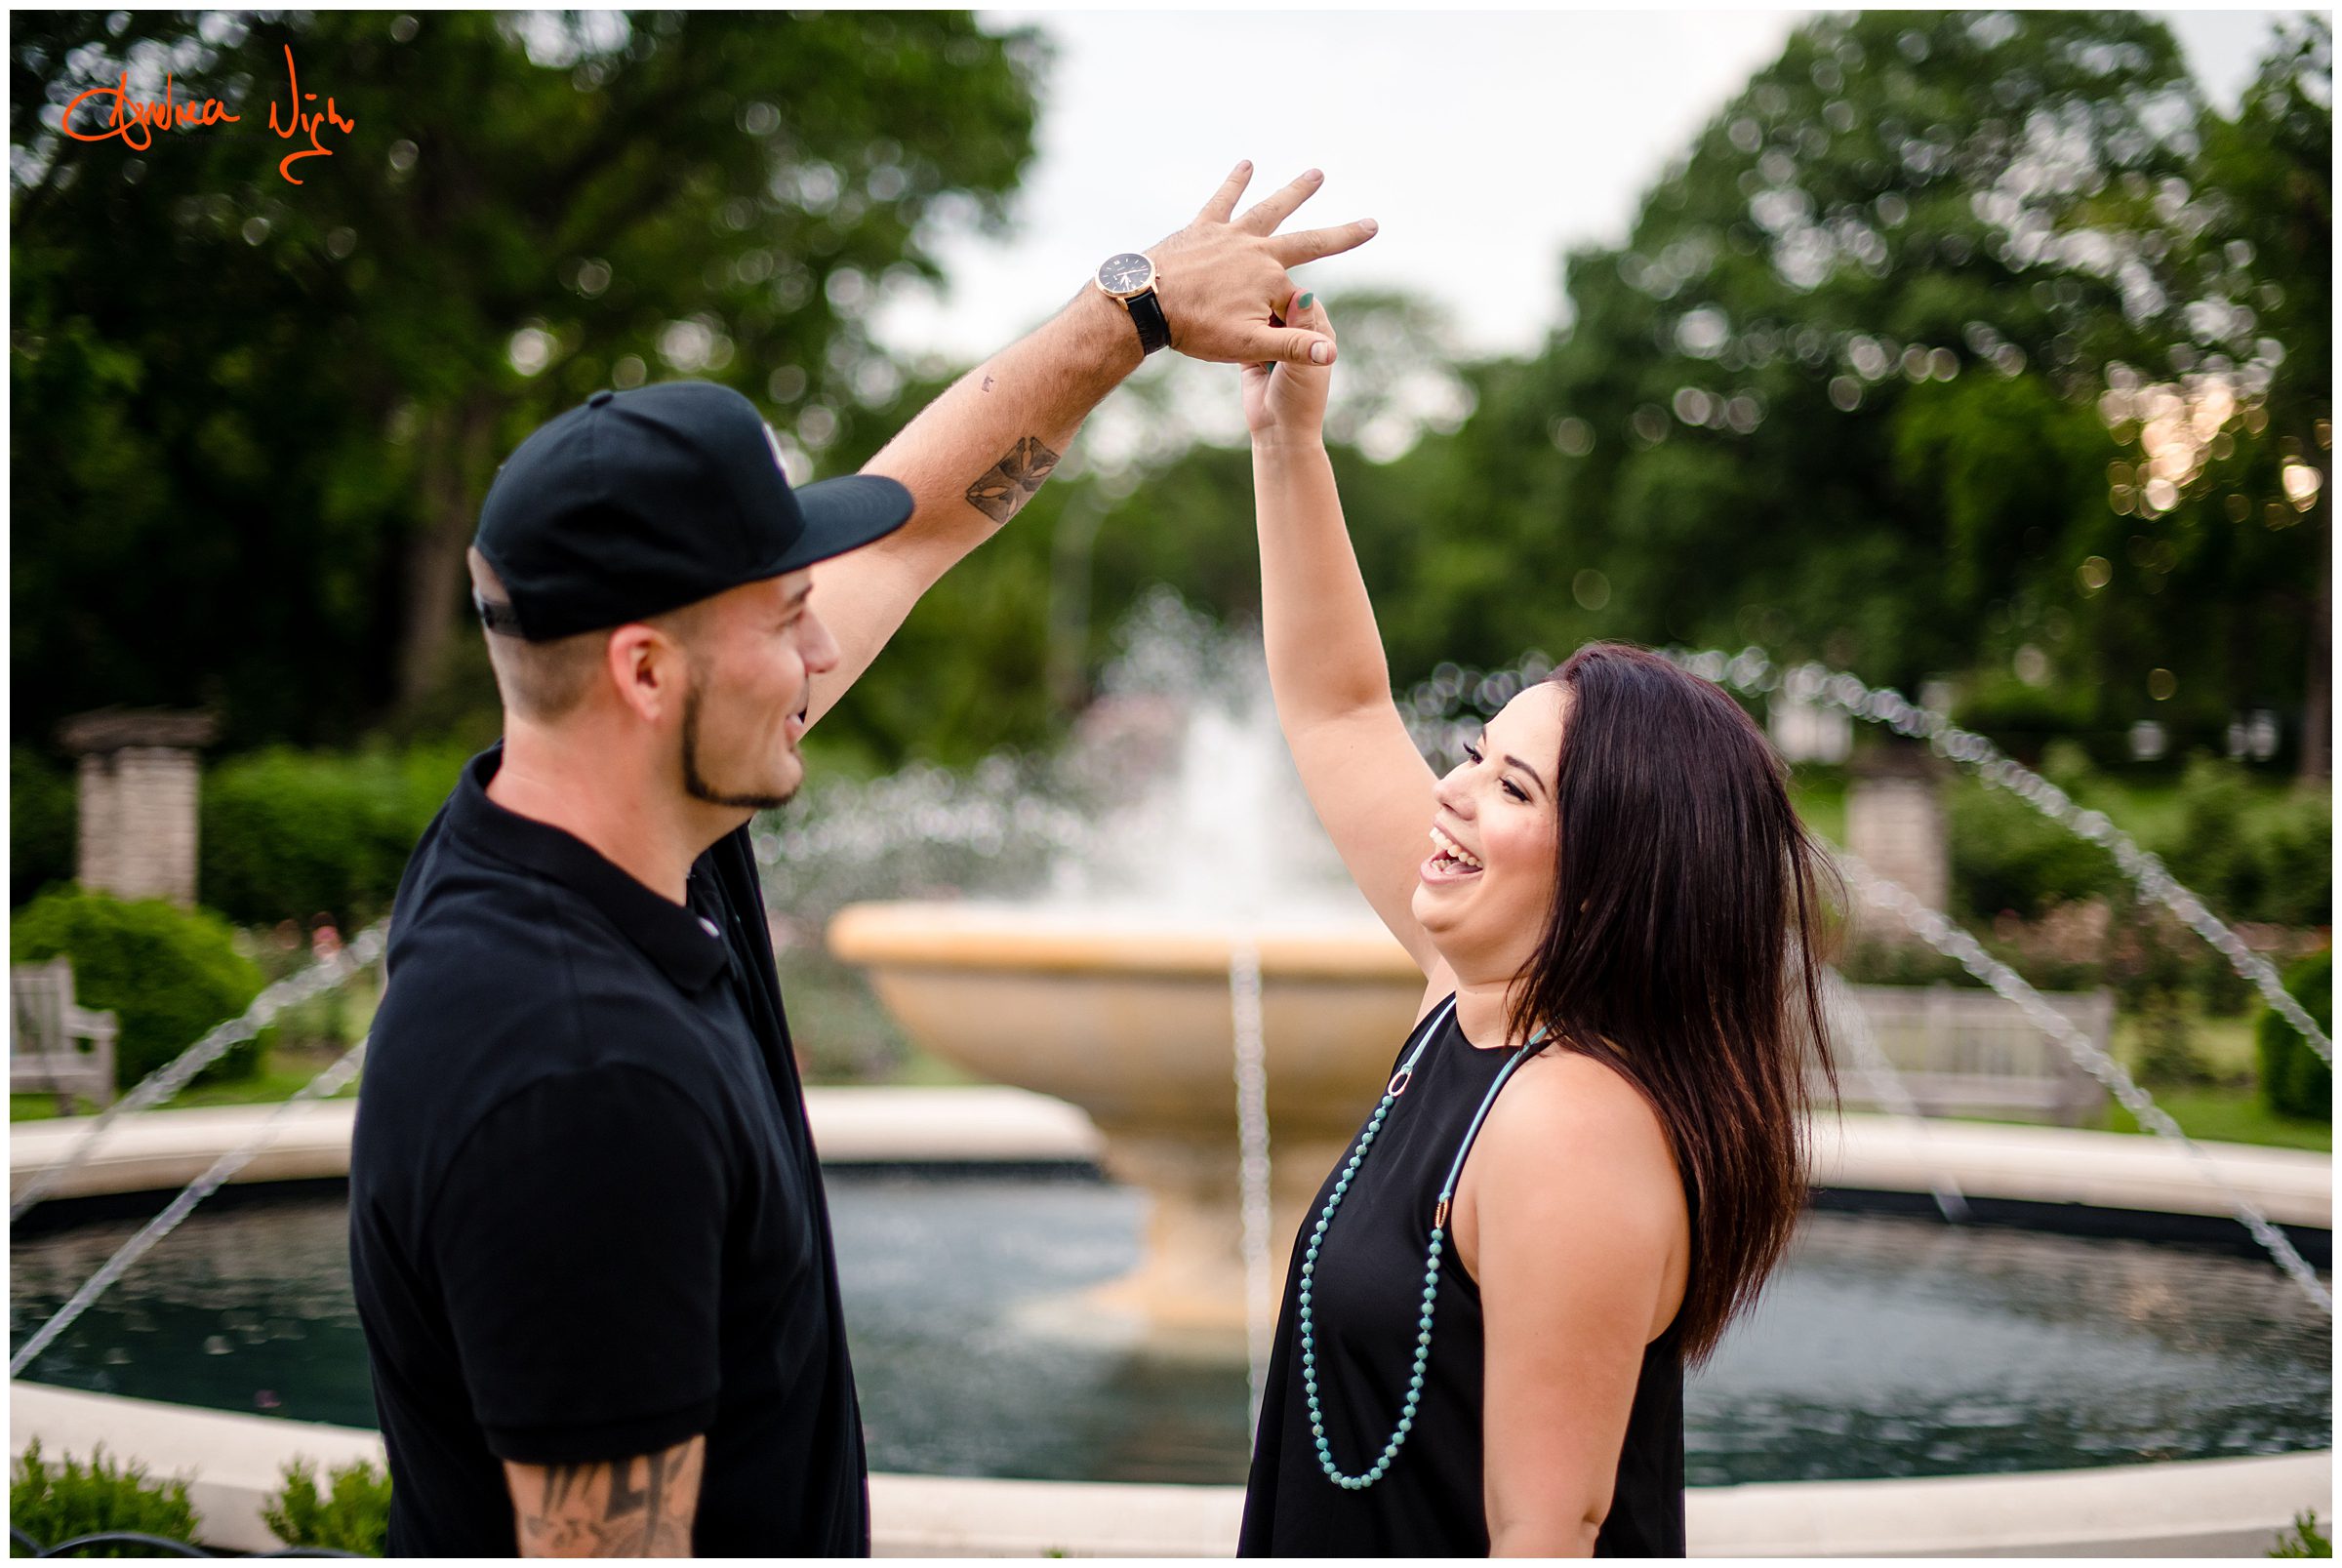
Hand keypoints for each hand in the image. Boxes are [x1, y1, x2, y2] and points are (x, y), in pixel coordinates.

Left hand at [1147, 163, 1375, 367]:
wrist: (1143, 304)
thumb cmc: (1194, 328)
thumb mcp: (1247, 345)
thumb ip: (1291, 347)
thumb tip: (1331, 353)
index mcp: (1270, 279)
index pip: (1293, 302)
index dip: (1283, 325)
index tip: (1261, 343)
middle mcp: (1257, 249)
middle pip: (1307, 241)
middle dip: (1341, 235)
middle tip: (1370, 224)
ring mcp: (1230, 233)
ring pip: (1270, 209)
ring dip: (1295, 193)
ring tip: (1316, 174)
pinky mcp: (1203, 226)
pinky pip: (1222, 200)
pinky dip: (1235, 183)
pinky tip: (1246, 164)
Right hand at [1242, 291, 1333, 439]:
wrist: (1277, 431)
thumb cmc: (1299, 399)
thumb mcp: (1301, 361)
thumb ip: (1301, 328)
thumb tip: (1303, 292)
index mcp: (1317, 333)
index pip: (1302, 299)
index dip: (1284, 290)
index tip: (1265, 283)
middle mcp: (1297, 335)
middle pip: (1278, 304)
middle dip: (1262, 298)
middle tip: (1242, 288)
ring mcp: (1274, 344)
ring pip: (1260, 317)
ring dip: (1248, 311)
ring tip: (1231, 299)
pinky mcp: (1253, 354)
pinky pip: (1244, 333)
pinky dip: (1236, 327)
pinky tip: (1224, 318)